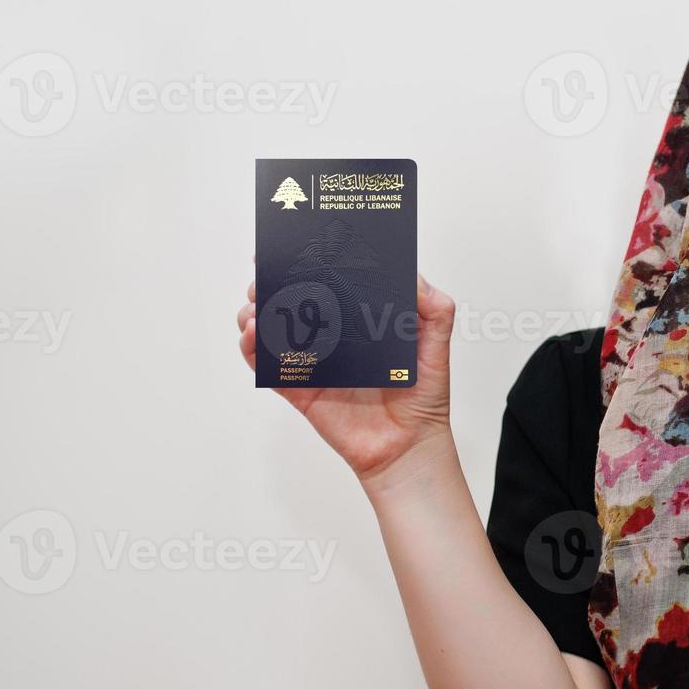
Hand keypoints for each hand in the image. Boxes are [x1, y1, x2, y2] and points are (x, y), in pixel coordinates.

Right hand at [237, 265, 456, 485]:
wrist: (410, 445)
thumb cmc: (424, 395)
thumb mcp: (436, 343)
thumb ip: (433, 307)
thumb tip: (412, 274)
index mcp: (358, 320)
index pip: (328, 282)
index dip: (308, 263)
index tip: (290, 244)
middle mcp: (332, 337)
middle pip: (291, 301)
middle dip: (272, 283)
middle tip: (265, 275)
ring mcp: (313, 363)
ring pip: (272, 331)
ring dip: (255, 313)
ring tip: (256, 307)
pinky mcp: (300, 390)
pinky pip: (268, 369)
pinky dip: (253, 351)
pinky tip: (253, 336)